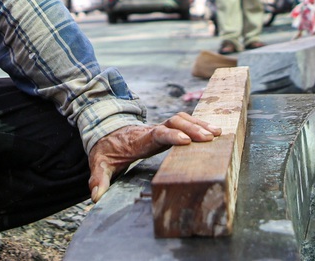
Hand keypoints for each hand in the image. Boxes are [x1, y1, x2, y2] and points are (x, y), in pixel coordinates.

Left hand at [87, 113, 221, 202]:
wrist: (106, 133)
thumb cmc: (106, 149)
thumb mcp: (99, 164)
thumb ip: (98, 179)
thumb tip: (96, 195)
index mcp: (139, 139)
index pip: (157, 134)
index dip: (171, 135)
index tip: (186, 140)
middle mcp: (152, 130)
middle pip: (174, 122)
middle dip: (192, 128)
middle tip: (210, 137)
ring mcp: (159, 128)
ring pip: (181, 119)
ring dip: (199, 124)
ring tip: (217, 133)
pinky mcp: (166, 130)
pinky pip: (184, 123)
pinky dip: (198, 124)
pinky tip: (212, 131)